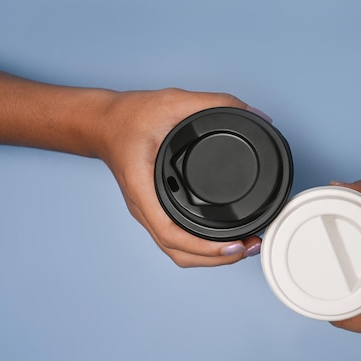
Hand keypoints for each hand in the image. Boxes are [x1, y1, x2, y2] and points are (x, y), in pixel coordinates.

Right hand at [98, 89, 263, 266]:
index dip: (204, 248)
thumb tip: (256, 115)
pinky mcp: (157, 210)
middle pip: (179, 253)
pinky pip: (178, 240)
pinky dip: (202, 247)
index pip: (171, 233)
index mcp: (144, 188)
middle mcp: (145, 207)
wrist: (104, 123)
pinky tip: (224, 239)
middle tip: (250, 246)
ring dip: (211, 257)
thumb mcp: (173, 101)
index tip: (234, 245)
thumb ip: (215, 103)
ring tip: (244, 247)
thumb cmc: (130, 116)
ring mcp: (149, 212)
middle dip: (216, 258)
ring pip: (179, 251)